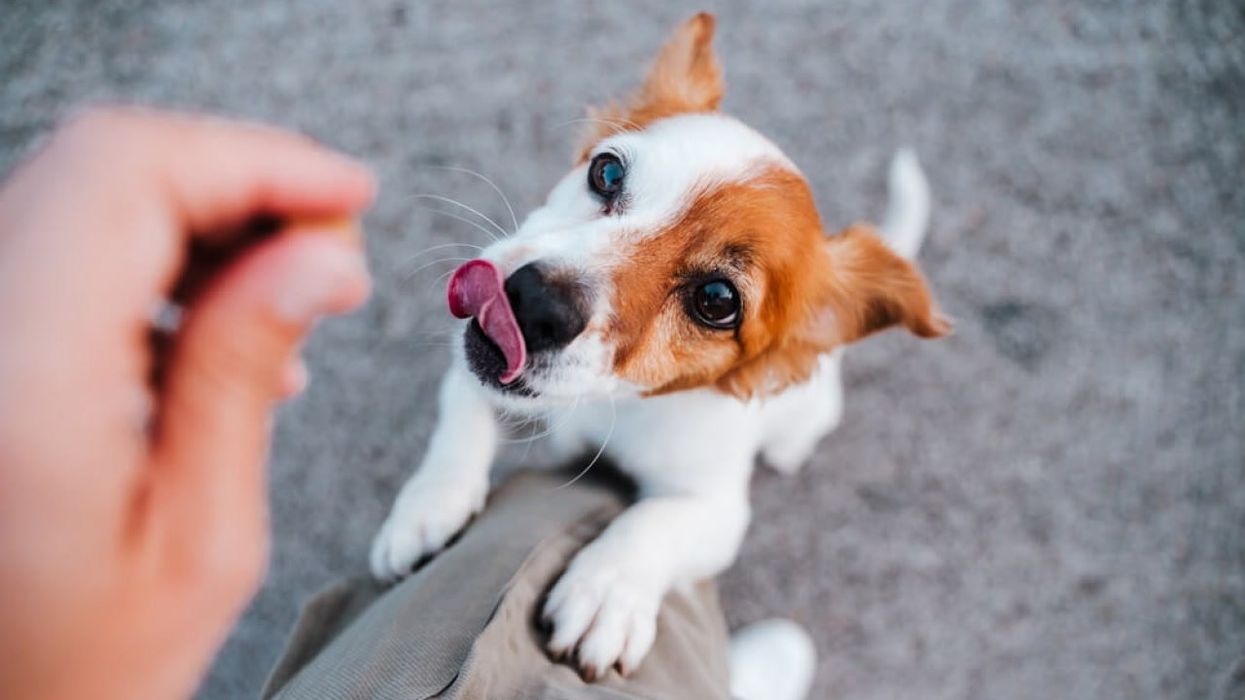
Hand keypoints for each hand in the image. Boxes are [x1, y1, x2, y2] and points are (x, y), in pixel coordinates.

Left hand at [0, 108, 374, 698]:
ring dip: (201, 219)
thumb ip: (243, 373)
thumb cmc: (77, 663)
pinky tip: (214, 326)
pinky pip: (60, 247)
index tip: (349, 195)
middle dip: (240, 183)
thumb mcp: (201, 537)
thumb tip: (318, 258)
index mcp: (22, 377)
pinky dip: (151, 255)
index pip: (130, 176)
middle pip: (104, 167)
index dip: (257, 160)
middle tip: (332, 250)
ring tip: (286, 298)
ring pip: (83, 195)